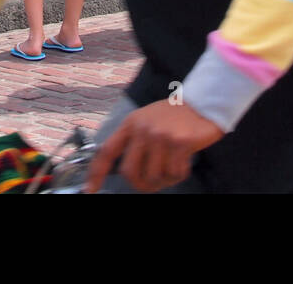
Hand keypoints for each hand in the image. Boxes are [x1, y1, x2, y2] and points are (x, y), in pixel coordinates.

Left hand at [86, 100, 224, 192]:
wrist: (202, 103)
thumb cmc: (173, 116)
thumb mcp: (146, 121)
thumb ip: (134, 141)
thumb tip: (124, 170)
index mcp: (131, 124)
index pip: (107, 150)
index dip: (96, 172)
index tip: (90, 189)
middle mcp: (143, 129)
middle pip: (129, 172)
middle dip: (139, 184)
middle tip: (149, 184)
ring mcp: (161, 136)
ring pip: (154, 177)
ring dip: (164, 180)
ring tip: (171, 167)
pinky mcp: (179, 143)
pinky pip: (174, 173)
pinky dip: (179, 174)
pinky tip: (183, 161)